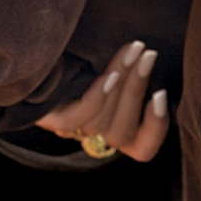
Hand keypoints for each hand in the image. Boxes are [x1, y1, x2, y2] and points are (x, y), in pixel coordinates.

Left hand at [35, 39, 170, 161]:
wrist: (38, 50)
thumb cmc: (87, 56)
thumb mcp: (120, 67)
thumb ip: (138, 73)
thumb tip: (159, 61)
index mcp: (117, 126)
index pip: (142, 149)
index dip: (155, 130)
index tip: (162, 94)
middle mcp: (95, 135)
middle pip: (122, 133)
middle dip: (138, 90)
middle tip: (149, 55)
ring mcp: (72, 130)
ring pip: (101, 124)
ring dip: (122, 85)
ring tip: (132, 51)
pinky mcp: (50, 122)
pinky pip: (75, 121)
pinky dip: (96, 99)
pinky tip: (109, 76)